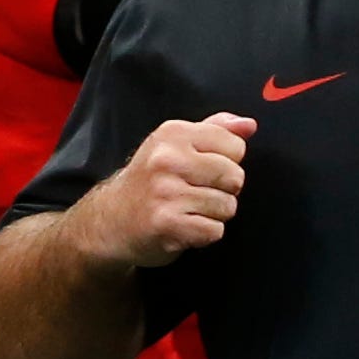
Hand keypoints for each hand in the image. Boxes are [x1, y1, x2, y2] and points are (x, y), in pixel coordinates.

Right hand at [85, 115, 254, 268]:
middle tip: (196, 193)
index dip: (227, 162)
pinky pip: (214, 230)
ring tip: (187, 210)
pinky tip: (184, 226)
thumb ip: (215, 130)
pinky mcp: (168, 224)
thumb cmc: (149, 181)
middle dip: (224, 190)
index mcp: (173, 134)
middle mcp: (167, 160)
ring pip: (227, 206)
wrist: (110, 220)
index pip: (235, 146)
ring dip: (213, 214)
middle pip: (235, 177)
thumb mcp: (175, 145)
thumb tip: (249, 125)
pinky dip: (204, 234)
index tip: (203, 170)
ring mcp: (166, 193)